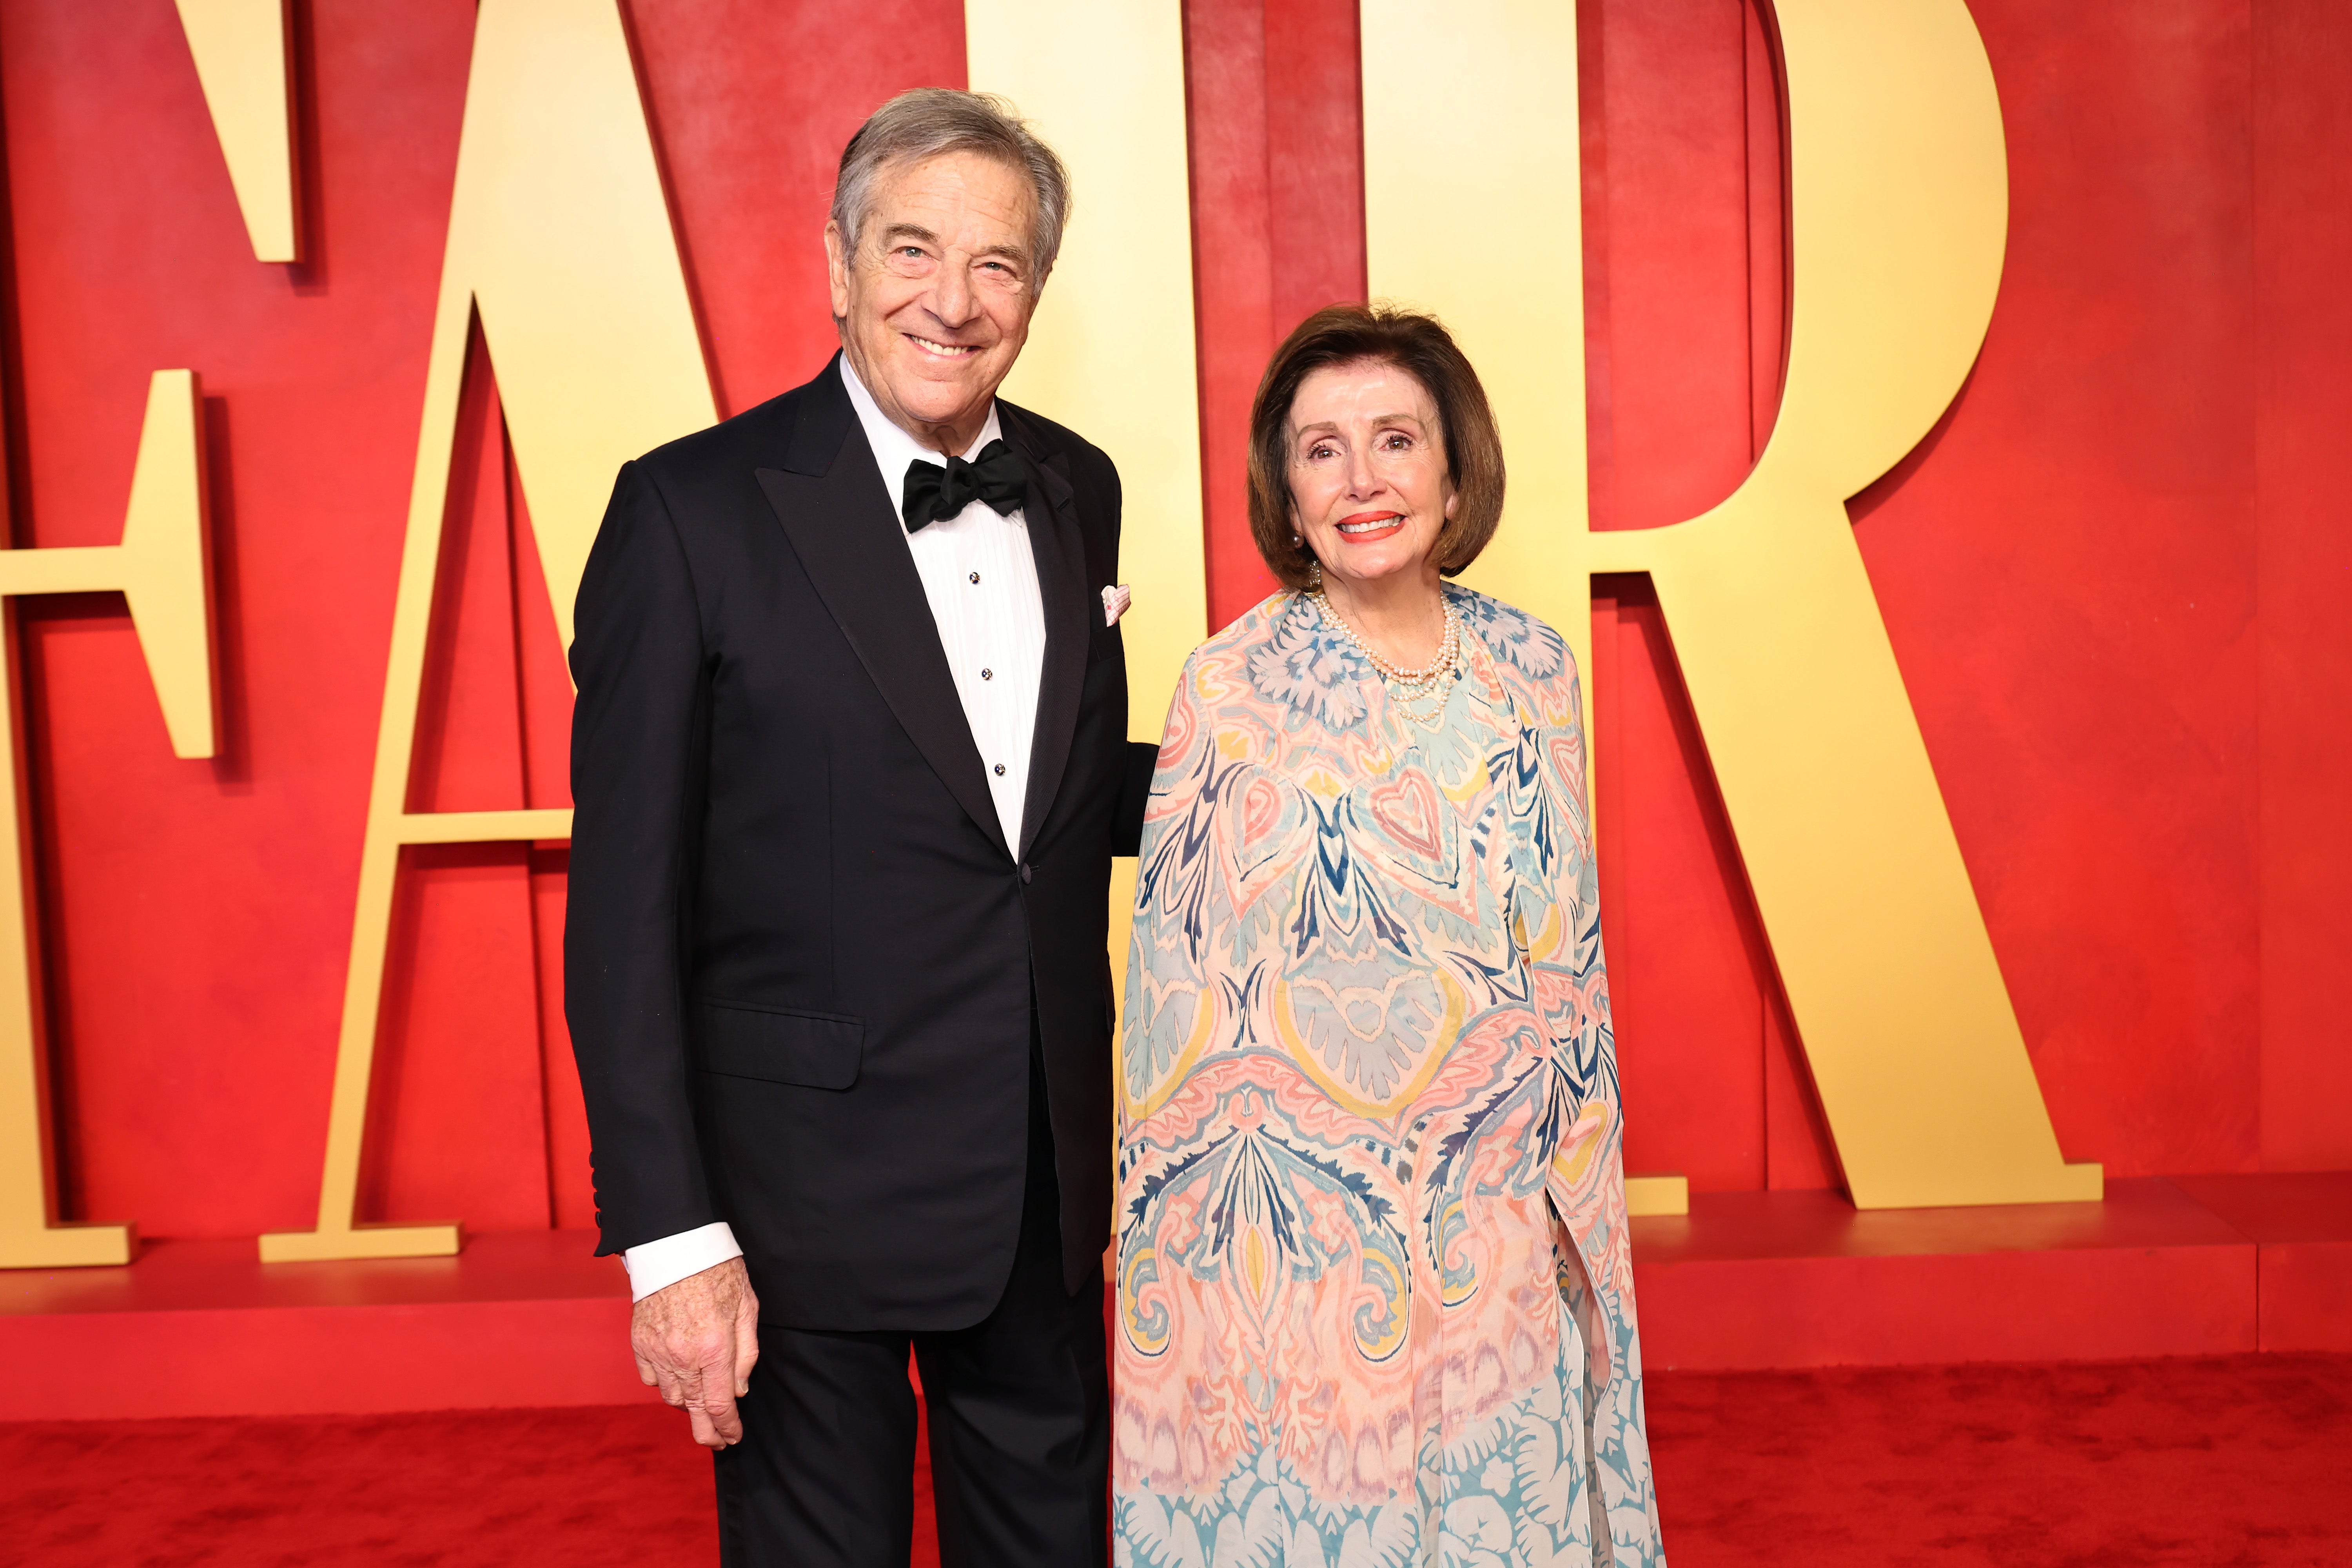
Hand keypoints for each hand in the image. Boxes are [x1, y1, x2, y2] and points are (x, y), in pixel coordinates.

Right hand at [632, 1255, 759, 1447]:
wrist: (675, 1245)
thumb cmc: (718, 1271)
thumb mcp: (748, 1308)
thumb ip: (746, 1354)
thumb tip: (739, 1391)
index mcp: (715, 1348)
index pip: (721, 1406)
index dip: (728, 1428)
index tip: (733, 1438)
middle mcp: (683, 1356)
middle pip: (693, 1411)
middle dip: (707, 1432)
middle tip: (717, 1442)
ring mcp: (657, 1351)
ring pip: (671, 1397)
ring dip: (688, 1404)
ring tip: (702, 1401)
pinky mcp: (640, 1343)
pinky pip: (651, 1379)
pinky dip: (665, 1383)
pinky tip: (677, 1375)